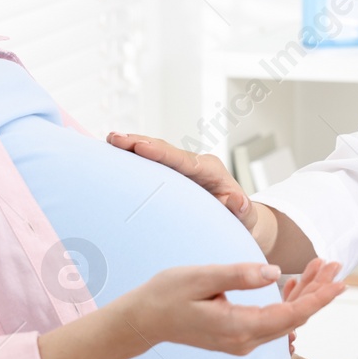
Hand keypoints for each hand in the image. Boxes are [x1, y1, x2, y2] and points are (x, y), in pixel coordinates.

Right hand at [108, 132, 276, 253]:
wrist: (240, 220)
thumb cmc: (242, 220)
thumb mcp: (246, 217)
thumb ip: (243, 210)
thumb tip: (237, 200)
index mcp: (210, 171)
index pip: (183, 160)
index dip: (162, 153)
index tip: (142, 146)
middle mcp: (194, 165)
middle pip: (164, 151)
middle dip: (140, 143)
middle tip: (116, 138)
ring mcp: (181, 170)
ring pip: (155, 154)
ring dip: (133, 147)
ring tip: (111, 140)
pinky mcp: (172, 177)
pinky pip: (152, 165)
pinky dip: (134, 159)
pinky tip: (114, 154)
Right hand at [118, 261, 343, 356]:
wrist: (143, 320)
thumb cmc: (167, 294)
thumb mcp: (201, 277)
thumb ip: (239, 275)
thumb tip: (275, 272)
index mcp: (238, 327)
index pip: (290, 315)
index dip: (318, 298)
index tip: (339, 282)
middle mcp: (245, 340)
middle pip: (293, 318)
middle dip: (317, 292)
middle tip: (335, 265)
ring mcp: (242, 341)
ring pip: (284, 319)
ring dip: (304, 295)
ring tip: (320, 267)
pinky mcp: (238, 335)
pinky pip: (272, 320)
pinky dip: (286, 301)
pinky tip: (294, 283)